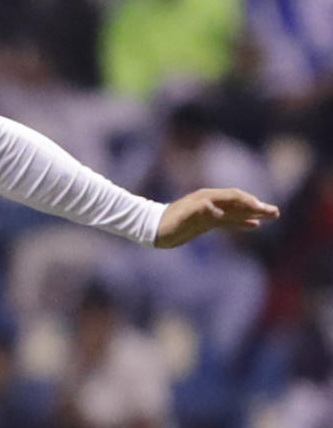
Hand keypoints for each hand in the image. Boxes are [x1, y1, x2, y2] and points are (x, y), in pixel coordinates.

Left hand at [154, 187, 278, 247]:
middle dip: (257, 207)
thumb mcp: (180, 218)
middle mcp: (210, 202)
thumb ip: (198, 212)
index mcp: (206, 198)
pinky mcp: (206, 222)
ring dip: (254, 214)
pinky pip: (229, 221)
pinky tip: (254, 225)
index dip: (248, 202)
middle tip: (275, 213)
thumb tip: (216, 212)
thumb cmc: (165, 224)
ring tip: (272, 217)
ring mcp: (209, 212)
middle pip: (239, 202)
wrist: (151, 230)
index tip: (261, 210)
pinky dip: (242, 222)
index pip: (233, 197)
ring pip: (236, 211)